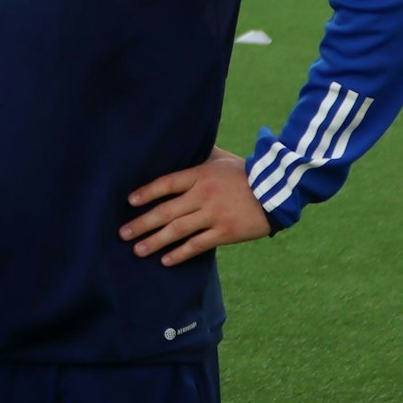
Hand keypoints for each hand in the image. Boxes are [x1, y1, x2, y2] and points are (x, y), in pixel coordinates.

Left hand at [120, 146, 271, 265]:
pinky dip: (180, 254)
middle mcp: (203, 195)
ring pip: (178, 230)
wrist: (279, 191)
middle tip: (123, 234)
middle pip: (166, 211)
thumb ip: (200, 155)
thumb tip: (181, 142)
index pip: (166, 183)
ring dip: (155, 241)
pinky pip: (198, 245)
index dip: (146, 192)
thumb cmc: (246, 172)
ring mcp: (214, 215)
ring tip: (138, 250)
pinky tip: (165, 260)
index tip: (129, 202)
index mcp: (200, 174)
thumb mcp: (221, 159)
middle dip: (142, 224)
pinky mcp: (226, 232)